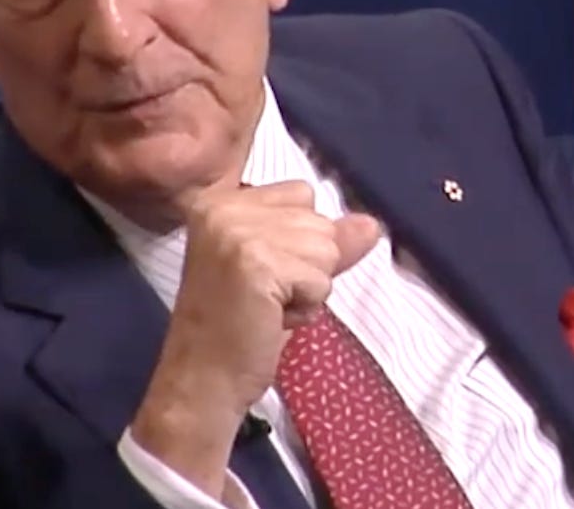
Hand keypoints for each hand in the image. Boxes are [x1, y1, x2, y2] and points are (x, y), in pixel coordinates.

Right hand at [130, 181, 380, 499]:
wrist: (202, 380)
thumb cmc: (238, 328)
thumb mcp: (282, 272)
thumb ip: (322, 241)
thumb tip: (370, 224)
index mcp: (222, 200)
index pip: (302, 193)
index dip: (297, 240)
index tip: (260, 273)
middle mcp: (225, 207)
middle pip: (318, 220)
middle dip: (306, 265)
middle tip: (263, 295)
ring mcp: (238, 232)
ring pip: (325, 248)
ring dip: (309, 287)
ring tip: (267, 307)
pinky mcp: (256, 263)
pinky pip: (321, 279)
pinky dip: (307, 306)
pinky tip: (271, 318)